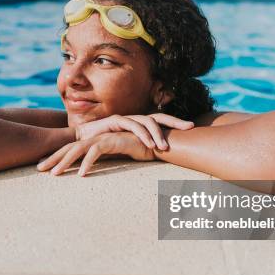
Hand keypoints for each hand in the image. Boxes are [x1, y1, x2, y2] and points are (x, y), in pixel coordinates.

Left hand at [37, 132, 155, 176]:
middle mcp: (95, 139)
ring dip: (65, 162)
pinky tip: (81, 174)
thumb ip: (101, 160)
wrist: (155, 142)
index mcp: (93, 142)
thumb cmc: (135, 150)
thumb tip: (87, 170)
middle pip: (68, 148)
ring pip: (78, 149)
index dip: (55, 158)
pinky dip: (88, 162)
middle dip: (53, 159)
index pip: (69, 150)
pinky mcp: (113, 141)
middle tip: (38, 170)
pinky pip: (96, 151)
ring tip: (55, 175)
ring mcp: (103, 138)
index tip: (42, 168)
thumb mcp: (114, 157)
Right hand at [75, 113, 193, 149]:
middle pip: (159, 116)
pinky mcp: (115, 120)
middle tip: (190, 127)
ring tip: (165, 147)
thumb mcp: (126, 147)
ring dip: (158, 134)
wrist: (82, 139)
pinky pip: (132, 125)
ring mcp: (126, 118)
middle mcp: (135, 118)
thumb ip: (140, 150)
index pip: (162, 121)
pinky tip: (149, 144)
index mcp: (140, 124)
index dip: (177, 123)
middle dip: (175, 121)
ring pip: (147, 121)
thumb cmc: (104, 145)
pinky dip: (142, 135)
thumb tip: (159, 157)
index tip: (193, 128)